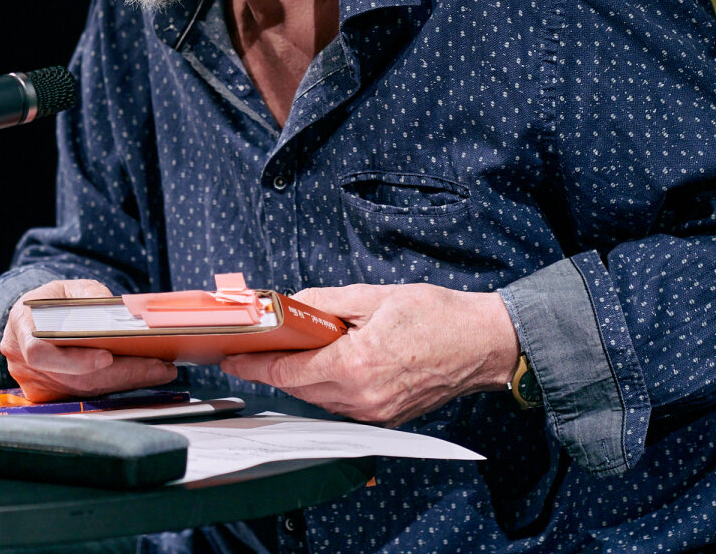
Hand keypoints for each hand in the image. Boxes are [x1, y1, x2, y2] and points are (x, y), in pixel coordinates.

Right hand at [0, 279, 178, 402]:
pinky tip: (144, 376)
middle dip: (120, 372)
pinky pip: (88, 394)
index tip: (108, 357)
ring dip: (126, 381)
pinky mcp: (51, 395)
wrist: (34, 318)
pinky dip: (118, 385)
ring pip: (85, 389)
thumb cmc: (53, 301)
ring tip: (160, 369)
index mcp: (20, 326)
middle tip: (158, 366)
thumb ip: (89, 295)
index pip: (41, 352)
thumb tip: (117, 314)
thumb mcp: (70, 288)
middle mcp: (22, 360)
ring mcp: (35, 382)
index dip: (74, 359)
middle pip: (73, 377)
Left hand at [220, 284, 518, 425]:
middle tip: (253, 348)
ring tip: (290, 350)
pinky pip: (342, 405)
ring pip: (319, 399)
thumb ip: (325, 303)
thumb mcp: (373, 297)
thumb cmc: (438, 317)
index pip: (287, 371)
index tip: (232, 356)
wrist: (483, 344)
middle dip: (273, 368)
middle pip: (298, 388)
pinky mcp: (387, 418)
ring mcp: (376, 413)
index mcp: (356, 366)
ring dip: (300, 377)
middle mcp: (362, 398)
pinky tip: (325, 364)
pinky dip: (326, 386)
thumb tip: (290, 305)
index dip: (254, 364)